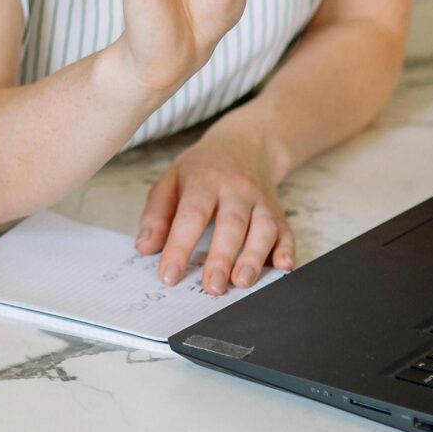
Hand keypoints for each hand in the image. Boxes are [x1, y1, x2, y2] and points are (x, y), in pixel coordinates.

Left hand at [137, 119, 294, 292]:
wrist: (245, 144)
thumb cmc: (203, 168)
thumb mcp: (171, 180)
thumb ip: (156, 214)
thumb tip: (145, 248)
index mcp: (204, 180)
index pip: (191, 215)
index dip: (180, 246)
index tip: (169, 275)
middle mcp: (237, 189)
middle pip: (231, 224)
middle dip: (222, 258)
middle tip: (212, 287)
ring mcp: (261, 200)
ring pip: (263, 228)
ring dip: (254, 257)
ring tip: (242, 282)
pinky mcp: (278, 212)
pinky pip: (286, 231)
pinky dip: (287, 249)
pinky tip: (283, 266)